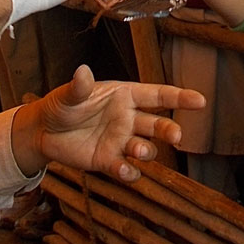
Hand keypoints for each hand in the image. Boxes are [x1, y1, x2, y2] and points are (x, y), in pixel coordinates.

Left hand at [11, 65, 205, 180]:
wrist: (43, 132)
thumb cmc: (61, 105)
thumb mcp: (68, 94)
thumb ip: (79, 87)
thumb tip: (82, 71)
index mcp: (124, 95)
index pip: (157, 95)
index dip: (179, 97)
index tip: (200, 100)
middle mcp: (127, 118)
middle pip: (157, 124)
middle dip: (170, 130)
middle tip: (176, 136)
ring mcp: (120, 141)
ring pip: (144, 148)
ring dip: (146, 150)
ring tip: (138, 150)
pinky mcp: (108, 161)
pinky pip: (125, 169)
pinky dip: (128, 172)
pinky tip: (123, 170)